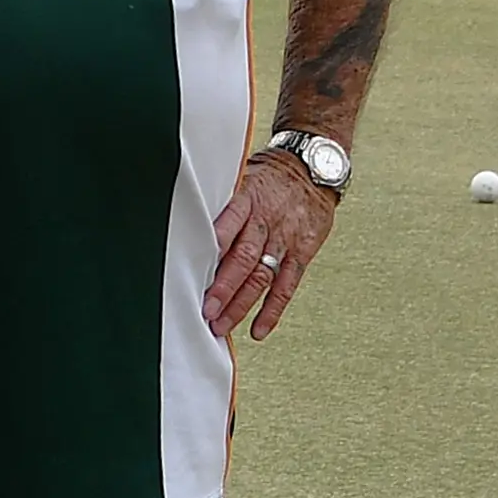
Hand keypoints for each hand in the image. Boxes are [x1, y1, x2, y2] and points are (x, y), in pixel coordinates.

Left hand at [205, 151, 338, 340]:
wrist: (313, 168)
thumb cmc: (268, 176)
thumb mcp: (242, 176)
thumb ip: (221, 204)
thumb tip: (184, 221)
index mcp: (247, 199)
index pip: (229, 225)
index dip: (212, 249)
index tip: (194, 271)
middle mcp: (266, 221)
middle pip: (244, 258)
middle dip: (224, 287)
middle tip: (206, 311)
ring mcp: (286, 239)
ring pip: (262, 276)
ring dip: (241, 304)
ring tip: (222, 326)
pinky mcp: (302, 253)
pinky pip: (287, 285)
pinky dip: (273, 310)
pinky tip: (258, 329)